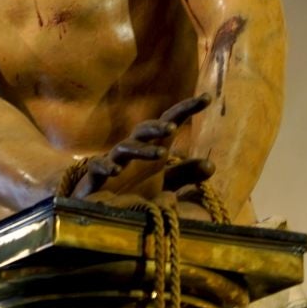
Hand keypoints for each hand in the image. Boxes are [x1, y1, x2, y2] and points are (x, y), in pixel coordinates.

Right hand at [63, 94, 212, 199]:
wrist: (100, 209)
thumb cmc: (132, 191)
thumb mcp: (163, 184)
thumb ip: (184, 174)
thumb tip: (210, 165)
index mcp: (152, 149)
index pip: (169, 122)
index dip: (186, 109)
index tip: (207, 98)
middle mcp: (133, 151)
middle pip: (144, 130)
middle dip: (157, 127)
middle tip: (173, 128)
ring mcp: (114, 161)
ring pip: (125, 147)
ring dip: (142, 149)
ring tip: (161, 154)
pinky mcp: (95, 176)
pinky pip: (98, 166)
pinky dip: (106, 166)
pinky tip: (115, 171)